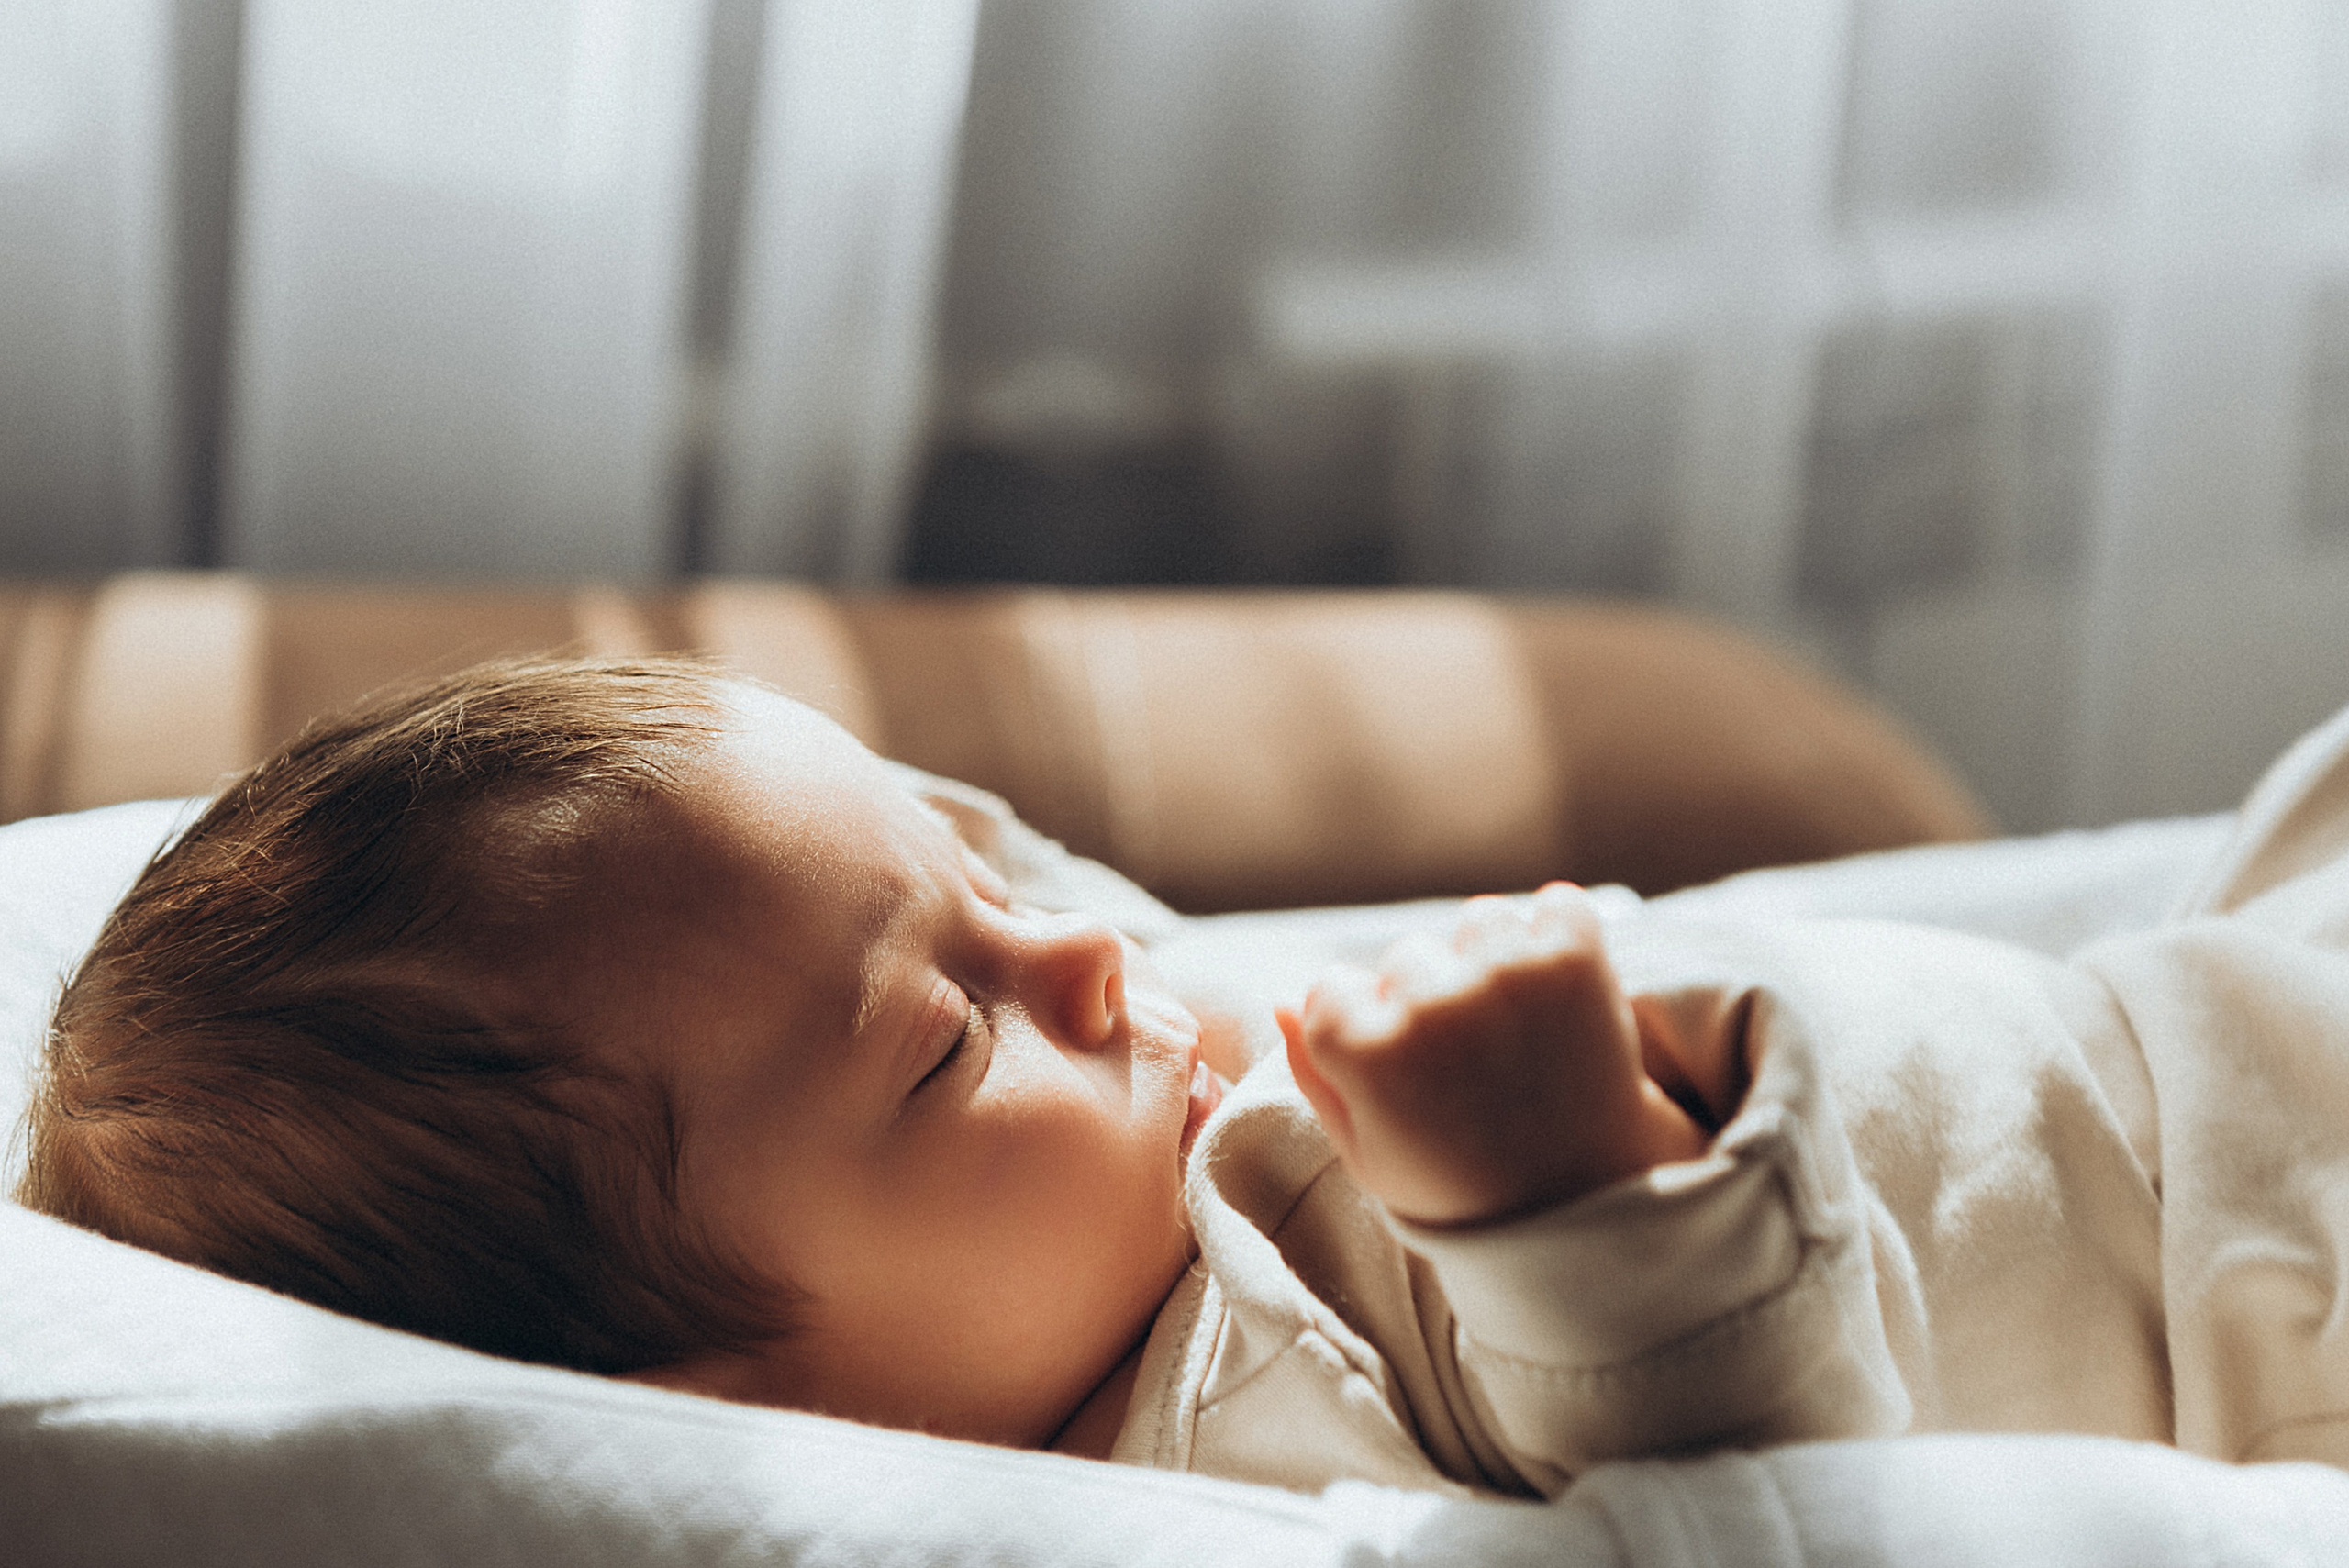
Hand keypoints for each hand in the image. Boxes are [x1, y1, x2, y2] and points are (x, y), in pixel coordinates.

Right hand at [1282, 883, 1707, 1226]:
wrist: (1590, 1203)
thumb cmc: (1464, 1187)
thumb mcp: (1369, 1154)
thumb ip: (1315, 1076)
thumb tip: (1280, 1000)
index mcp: (1366, 1053)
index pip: (1331, 988)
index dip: (1363, 1029)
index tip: (1403, 1072)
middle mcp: (1430, 1005)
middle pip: (1407, 957)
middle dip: (1430, 997)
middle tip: (1471, 1064)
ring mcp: (1506, 976)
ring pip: (1478, 921)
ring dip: (1494, 960)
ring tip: (1519, 1031)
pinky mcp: (1575, 958)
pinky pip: (1554, 905)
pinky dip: (1560, 938)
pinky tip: (1560, 1000)